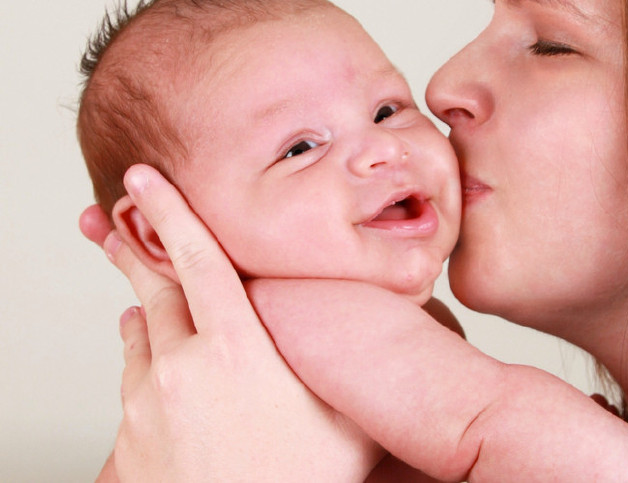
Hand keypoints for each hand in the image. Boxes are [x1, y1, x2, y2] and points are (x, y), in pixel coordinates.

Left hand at [82, 164, 382, 480]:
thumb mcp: (348, 424)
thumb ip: (356, 370)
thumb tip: (392, 335)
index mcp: (235, 352)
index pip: (196, 261)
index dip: (170, 212)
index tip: (145, 179)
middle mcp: (180, 369)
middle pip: (152, 289)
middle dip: (138, 248)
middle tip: (114, 217)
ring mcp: (146, 404)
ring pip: (139, 335)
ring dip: (148, 314)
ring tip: (154, 302)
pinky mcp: (128, 438)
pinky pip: (131, 382)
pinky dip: (144, 362)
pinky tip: (162, 370)